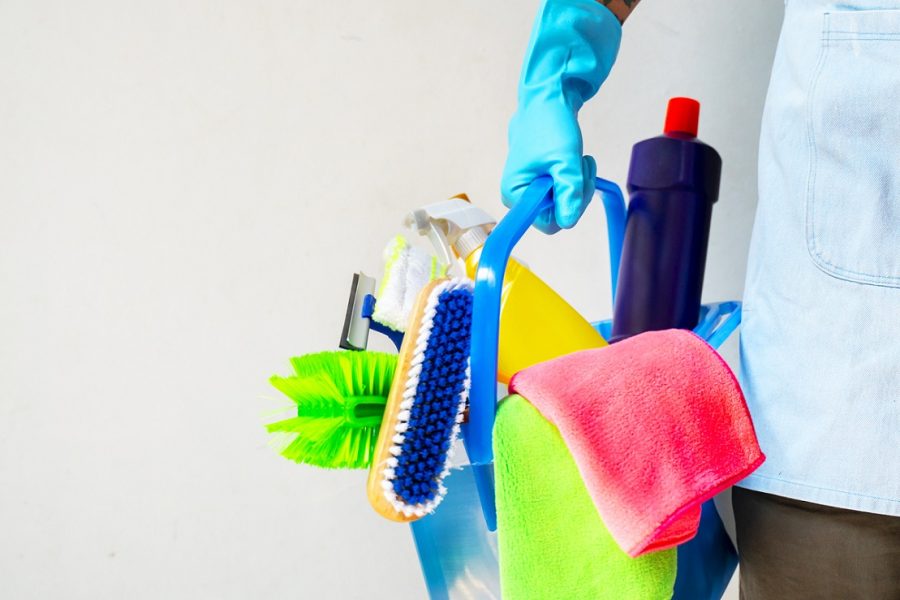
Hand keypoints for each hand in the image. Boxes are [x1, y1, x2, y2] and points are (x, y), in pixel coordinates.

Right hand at [501, 0, 621, 233]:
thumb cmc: (550, 124)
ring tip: (579, 159)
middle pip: (556, 213)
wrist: (548, 97)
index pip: (548, 223)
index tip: (577, 183)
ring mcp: (529, 186)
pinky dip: (574, 177)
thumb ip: (568, 192)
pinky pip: (562, 190)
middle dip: (576, 193)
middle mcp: (518, 194)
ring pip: (562, 202)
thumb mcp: (565, 161)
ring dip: (578, 183)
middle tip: (582, 166)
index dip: (568, 207)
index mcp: (515, 193)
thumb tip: (568, 221)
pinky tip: (576, 161)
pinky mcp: (539, 179)